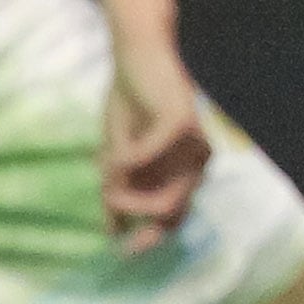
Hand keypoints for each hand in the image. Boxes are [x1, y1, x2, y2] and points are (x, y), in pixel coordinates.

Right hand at [101, 42, 209, 252]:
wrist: (135, 53)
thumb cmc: (129, 99)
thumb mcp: (116, 152)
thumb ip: (117, 189)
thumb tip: (112, 232)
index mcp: (184, 170)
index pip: (174, 218)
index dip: (149, 238)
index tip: (122, 250)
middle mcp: (197, 162)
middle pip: (170, 213)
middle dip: (133, 213)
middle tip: (107, 199)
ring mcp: (195, 145)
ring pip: (166, 197)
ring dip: (129, 195)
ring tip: (106, 179)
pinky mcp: (182, 122)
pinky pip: (150, 157)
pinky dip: (125, 161)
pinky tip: (109, 156)